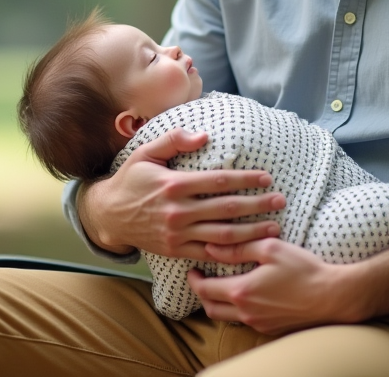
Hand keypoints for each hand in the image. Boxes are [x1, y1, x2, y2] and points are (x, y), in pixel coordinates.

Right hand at [80, 128, 285, 258]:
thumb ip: (174, 140)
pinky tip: (249, 250)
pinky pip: (207, 254)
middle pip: (226, 209)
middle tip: (280, 201)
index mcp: (174, 185)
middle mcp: (178, 211)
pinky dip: (230, 254)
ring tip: (274, 227)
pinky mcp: (175, 250)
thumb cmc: (130, 179)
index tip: (267, 177)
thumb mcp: (146, 153)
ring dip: (251, 232)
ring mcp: (177, 234)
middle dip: (257, 205)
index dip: (245, 179)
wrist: (108, 214)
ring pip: (222, 236)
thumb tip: (204, 135)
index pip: (218, 181)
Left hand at [189, 239, 361, 334]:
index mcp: (242, 291)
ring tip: (219, 287)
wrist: (331, 296)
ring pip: (225, 317)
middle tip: (201, 279)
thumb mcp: (270, 248)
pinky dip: (235, 310)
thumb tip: (211, 248)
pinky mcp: (270, 329)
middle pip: (210, 308)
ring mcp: (258, 323)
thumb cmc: (303, 269)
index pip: (205, 289)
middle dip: (201, 293)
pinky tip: (243, 296)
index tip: (193, 268)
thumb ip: (238, 248)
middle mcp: (246, 312)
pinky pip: (243, 321)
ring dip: (217, 303)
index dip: (194, 279)